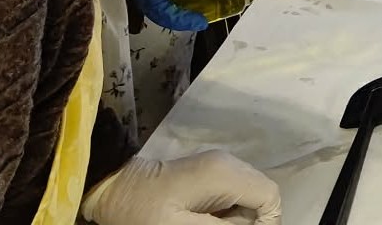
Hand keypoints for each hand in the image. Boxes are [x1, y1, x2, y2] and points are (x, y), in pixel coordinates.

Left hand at [81, 150, 280, 224]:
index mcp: (224, 173)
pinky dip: (227, 212)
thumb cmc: (142, 213)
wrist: (111, 190)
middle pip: (262, 195)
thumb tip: (258, 224)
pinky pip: (234, 193)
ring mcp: (218, 165)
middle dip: (251, 221)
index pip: (270, 195)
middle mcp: (228, 162)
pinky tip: (205, 219)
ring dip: (238, 218)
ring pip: (249, 195)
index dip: (267, 222)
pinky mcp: (209, 171)